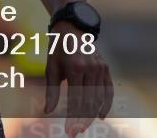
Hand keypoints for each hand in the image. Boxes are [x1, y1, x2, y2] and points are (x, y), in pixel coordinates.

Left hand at [44, 22, 112, 136]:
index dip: (73, 118)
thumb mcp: (51, 68)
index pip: (76, 99)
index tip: (68, 131)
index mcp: (75, 67)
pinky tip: (101, 116)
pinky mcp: (106, 67)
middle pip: (89, 101)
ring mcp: (100, 67)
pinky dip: (106, 104)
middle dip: (82, 120)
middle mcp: (90, 68)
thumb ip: (51, 91)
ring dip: (93, 115)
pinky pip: (109, 89)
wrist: (72, 29)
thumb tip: (47, 111)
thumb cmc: (58, 50)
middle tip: (75, 132)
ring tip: (84, 126)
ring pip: (100, 98)